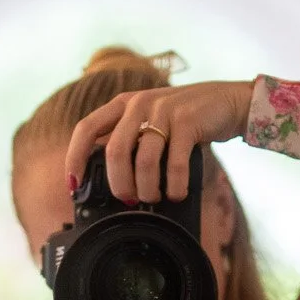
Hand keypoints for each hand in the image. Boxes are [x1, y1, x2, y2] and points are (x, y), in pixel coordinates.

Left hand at [64, 79, 255, 205]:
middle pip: (114, 152)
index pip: (86, 129)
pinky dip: (174, 185)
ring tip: (154, 197)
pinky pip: (174, 163)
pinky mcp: (187, 120)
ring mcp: (163, 110)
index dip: (75, 158)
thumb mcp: (150, 122)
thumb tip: (111, 183)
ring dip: (147, 188)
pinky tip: (176, 192)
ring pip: (143, 160)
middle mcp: (139, 104)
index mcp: (123, 104)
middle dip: (119, 184)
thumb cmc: (184, 120)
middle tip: (128, 199)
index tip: (74, 185)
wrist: (226, 101)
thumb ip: (130, 141)